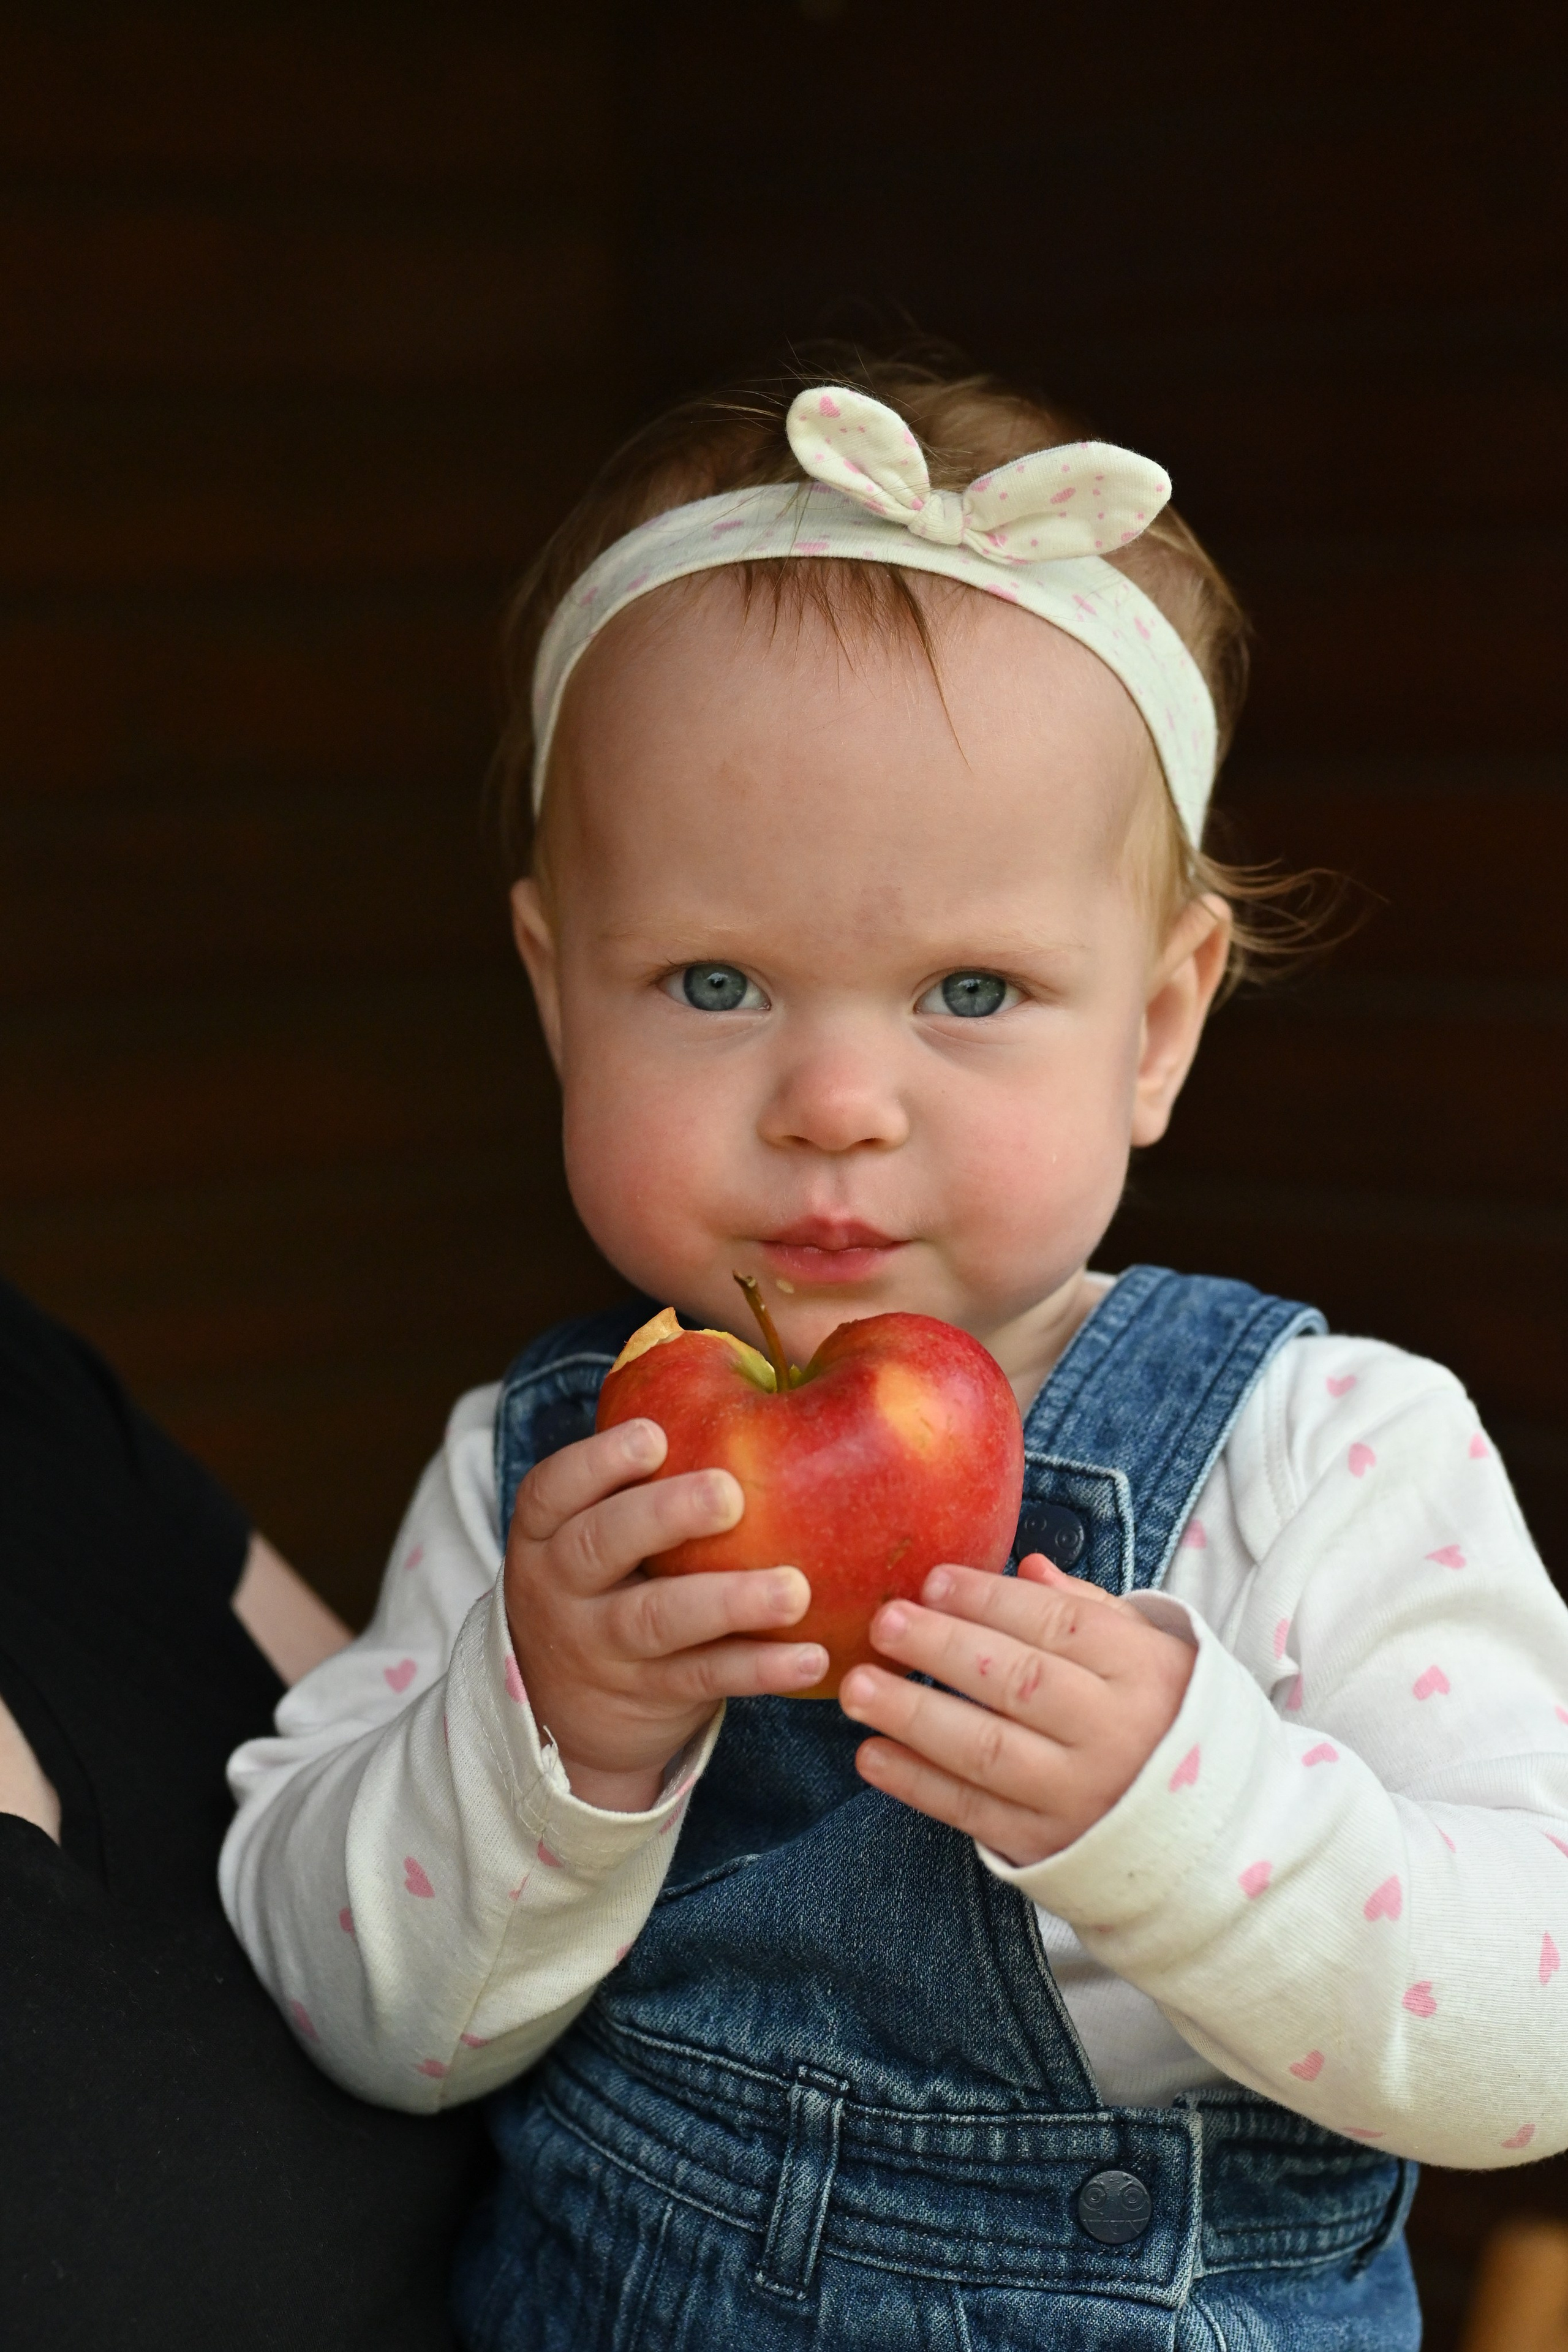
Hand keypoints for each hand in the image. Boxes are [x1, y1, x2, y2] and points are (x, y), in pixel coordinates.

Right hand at [504, 1417, 826, 1812]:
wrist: (563, 1711)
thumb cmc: (611, 1575)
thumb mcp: (595, 1524)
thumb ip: (647, 1470)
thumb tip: (758, 1369)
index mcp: (548, 1530)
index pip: (554, 1488)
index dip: (599, 1461)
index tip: (654, 1436)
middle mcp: (563, 1586)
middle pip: (599, 1546)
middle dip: (663, 1516)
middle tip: (731, 1493)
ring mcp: (601, 1646)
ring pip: (657, 1620)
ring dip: (728, 1601)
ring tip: (794, 1589)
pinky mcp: (649, 1695)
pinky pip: (704, 1678)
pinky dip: (757, 1668)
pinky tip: (811, 1656)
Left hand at [838, 1555, 1195, 1866]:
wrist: (1216, 1838)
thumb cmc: (1170, 1722)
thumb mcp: (1155, 1655)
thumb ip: (1091, 1610)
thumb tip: (1027, 1566)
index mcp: (1145, 1673)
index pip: (1059, 1625)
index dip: (990, 1600)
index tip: (934, 1580)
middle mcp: (1113, 1734)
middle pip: (1016, 1681)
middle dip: (941, 1648)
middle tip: (884, 1623)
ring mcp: (1080, 1797)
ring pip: (985, 1749)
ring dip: (912, 1716)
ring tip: (856, 1687)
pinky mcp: (1049, 1848)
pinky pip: (973, 1813)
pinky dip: (917, 1784)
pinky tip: (872, 1755)